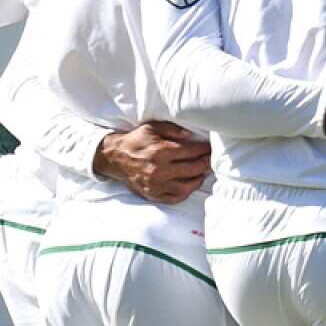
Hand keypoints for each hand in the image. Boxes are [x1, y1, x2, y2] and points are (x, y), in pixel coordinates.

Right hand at [93, 122, 210, 204]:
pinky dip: (185, 192)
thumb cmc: (136, 141)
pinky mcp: (152, 194)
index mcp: (160, 151)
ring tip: (202, 172)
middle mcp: (159, 170)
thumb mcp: (152, 127)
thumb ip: (173, 129)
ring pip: (186, 187)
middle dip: (206, 163)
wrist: (114, 158)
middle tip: (211, 159)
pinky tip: (190, 184)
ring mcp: (156, 185)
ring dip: (198, 179)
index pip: (192, 151)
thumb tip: (191, 135)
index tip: (210, 147)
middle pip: (193, 169)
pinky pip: (174, 198)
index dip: (205, 149)